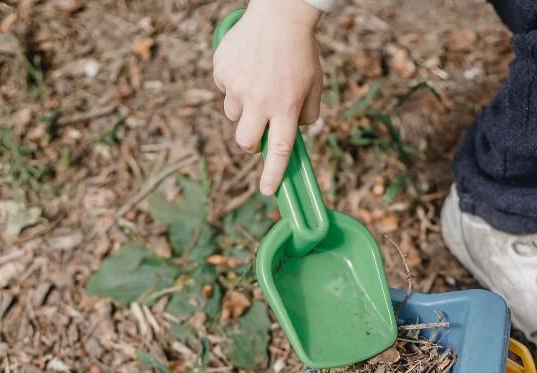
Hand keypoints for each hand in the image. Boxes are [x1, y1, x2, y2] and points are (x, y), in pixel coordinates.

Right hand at [213, 0, 322, 195]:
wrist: (280, 15)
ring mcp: (238, 86)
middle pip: (246, 142)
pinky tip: (247, 65)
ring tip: (257, 83)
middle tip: (257, 131)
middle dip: (250, 143)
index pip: (279, 151)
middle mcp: (260, 101)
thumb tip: (293, 134)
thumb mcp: (314, 86)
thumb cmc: (301, 53)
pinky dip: (234, 83)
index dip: (273, 175)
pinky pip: (224, 89)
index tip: (267, 191)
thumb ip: (306, 115)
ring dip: (244, 108)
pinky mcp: (223, 71)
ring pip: (233, 115)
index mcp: (286, 107)